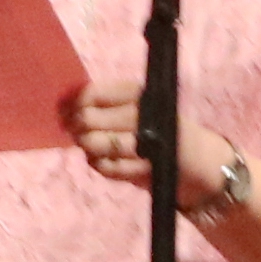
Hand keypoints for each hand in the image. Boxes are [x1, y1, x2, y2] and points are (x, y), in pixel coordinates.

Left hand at [70, 79, 217, 205]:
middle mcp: (144, 113)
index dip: (73, 104)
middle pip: (90, 120)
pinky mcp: (149, 168)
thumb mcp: (138, 109)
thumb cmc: (159, 129)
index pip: (93, 94)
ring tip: (92, 147)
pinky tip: (103, 161)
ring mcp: (148, 142)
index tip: (65, 112)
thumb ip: (102, 105)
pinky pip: (109, 168)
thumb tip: (61, 104)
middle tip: (76, 133)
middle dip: (77, 129)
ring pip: (98, 145)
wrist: (199, 162)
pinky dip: (100, 166)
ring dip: (89, 148)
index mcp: (140, 93)